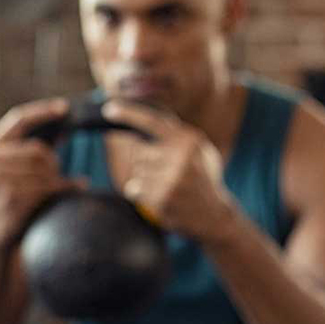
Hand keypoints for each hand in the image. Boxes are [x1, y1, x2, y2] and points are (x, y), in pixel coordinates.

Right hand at [0, 99, 82, 249]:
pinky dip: (70, 186)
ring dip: (62, 178)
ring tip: (72, 184)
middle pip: (40, 150)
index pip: (18, 120)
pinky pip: (52, 186)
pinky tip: (79, 186)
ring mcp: (1, 179)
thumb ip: (16, 155)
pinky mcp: (15, 197)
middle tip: (59, 174)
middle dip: (54, 162)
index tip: (65, 108)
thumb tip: (56, 135)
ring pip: (47, 169)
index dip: (43, 112)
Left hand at [102, 101, 237, 240]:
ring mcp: (171, 179)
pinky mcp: (161, 198)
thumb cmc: (203, 178)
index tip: (109, 109)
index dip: (129, 114)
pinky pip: (134, 189)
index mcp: (189, 141)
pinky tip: (162, 198)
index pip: (153, 122)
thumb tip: (141, 123)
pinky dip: (143, 194)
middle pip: (139, 152)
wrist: (214, 214)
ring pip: (136, 172)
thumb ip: (176, 136)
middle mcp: (181, 157)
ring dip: (146, 180)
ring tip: (168, 187)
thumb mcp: (200, 151)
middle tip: (169, 175)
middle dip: (148, 163)